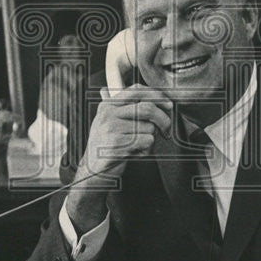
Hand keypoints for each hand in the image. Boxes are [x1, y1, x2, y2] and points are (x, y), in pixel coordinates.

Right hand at [66, 84, 171, 233]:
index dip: (157, 96)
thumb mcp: (108, 121)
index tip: (168, 105)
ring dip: (151, 139)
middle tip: (166, 130)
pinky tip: (137, 153)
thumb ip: (121, 107)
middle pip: (147, 108)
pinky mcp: (117, 145)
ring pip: (149, 127)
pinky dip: (147, 150)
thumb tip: (134, 95)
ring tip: (139, 146)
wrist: (93, 169)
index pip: (136, 90)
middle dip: (163, 120)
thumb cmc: (105, 145)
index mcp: (108, 105)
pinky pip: (146, 141)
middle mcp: (109, 114)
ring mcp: (112, 129)